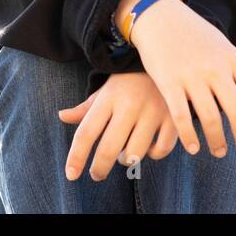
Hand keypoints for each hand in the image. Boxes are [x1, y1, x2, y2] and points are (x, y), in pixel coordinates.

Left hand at [58, 71, 179, 181]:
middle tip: (96, 174)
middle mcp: (130, 105)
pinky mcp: (173, 118)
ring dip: (126, 160)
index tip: (71, 175)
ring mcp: (153, 112)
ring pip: (135, 153)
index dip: (76, 157)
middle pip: (109, 149)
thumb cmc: (128, 82)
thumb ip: (85, 108)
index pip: (86, 133)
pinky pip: (161, 150)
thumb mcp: (105, 90)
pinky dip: (154, 155)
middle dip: (99, 169)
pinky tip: (149, 148)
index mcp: (109, 98)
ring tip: (125, 155)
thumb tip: (62, 116)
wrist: (163, 60)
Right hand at [128, 0, 235, 160]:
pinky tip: (193, 147)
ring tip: (219, 152)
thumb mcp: (222, 45)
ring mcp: (192, 76)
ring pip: (211, 119)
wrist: (159, 17)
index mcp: (233, 59)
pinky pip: (182, 117)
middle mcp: (216, 69)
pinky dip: (189, 136)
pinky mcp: (169, 83)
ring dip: (217, 141)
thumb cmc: (193, 34)